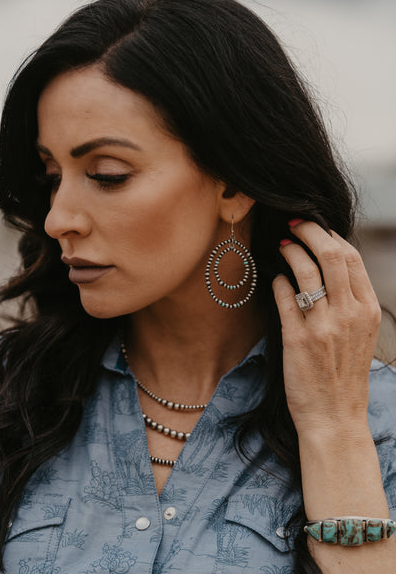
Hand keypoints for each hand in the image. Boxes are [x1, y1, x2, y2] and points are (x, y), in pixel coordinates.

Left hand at [272, 220, 380, 436]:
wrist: (334, 417)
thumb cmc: (344, 375)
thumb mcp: (360, 335)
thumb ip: (350, 302)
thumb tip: (329, 267)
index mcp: (367, 310)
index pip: (352, 257)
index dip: (331, 236)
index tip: (316, 229)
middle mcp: (348, 314)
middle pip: (331, 254)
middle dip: (310, 231)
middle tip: (295, 224)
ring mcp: (323, 326)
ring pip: (306, 270)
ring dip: (291, 251)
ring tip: (282, 246)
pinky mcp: (297, 338)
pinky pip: (285, 296)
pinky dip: (278, 281)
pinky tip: (275, 280)